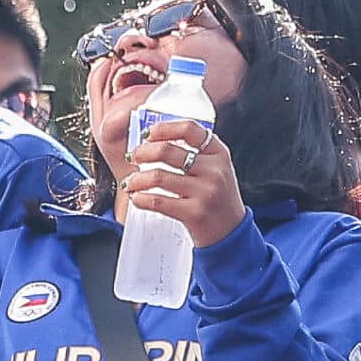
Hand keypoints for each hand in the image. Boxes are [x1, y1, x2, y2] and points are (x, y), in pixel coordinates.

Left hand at [116, 119, 244, 248]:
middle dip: (142, 152)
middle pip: (167, 150)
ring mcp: (206, 191)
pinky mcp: (195, 213)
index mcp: (218, 153)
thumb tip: (152, 141)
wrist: (231, 232)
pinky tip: (137, 198)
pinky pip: (157, 201)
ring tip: (130, 183)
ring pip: (157, 176)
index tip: (147, 134)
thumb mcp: (214, 170)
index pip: (189, 129)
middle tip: (132, 158)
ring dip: (136, 179)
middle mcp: (214, 169)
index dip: (163, 128)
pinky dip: (140, 198)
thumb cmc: (216, 198)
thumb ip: (193, 154)